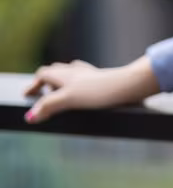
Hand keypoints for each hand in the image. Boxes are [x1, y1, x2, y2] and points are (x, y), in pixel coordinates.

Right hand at [23, 57, 157, 122]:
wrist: (130, 86)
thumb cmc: (99, 90)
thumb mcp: (69, 99)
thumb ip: (49, 106)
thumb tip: (30, 116)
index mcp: (66, 74)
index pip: (44, 73)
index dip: (34, 83)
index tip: (28, 94)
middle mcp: (78, 72)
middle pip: (57, 71)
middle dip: (48, 82)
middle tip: (43, 95)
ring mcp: (92, 76)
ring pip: (73, 74)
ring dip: (64, 83)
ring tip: (62, 97)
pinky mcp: (104, 83)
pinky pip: (88, 82)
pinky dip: (81, 88)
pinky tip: (87, 98)